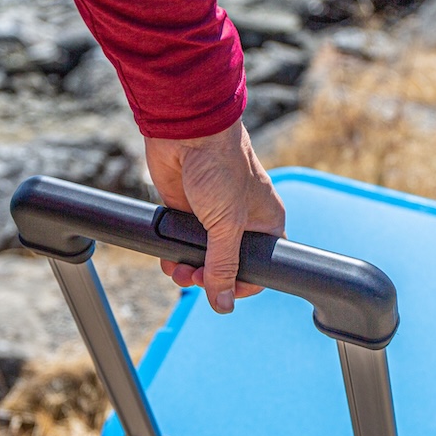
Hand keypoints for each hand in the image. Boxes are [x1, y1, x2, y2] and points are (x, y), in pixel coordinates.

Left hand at [143, 120, 285, 313]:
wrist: (187, 132)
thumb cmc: (220, 167)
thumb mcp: (228, 225)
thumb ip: (224, 266)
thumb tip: (222, 304)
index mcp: (266, 223)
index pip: (261, 266)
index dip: (242, 284)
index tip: (223, 292)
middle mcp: (242, 222)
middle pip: (228, 265)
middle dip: (210, 279)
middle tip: (195, 280)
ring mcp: (212, 217)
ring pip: (202, 257)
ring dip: (189, 270)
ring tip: (179, 272)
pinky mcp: (187, 211)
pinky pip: (181, 243)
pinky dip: (174, 255)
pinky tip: (169, 260)